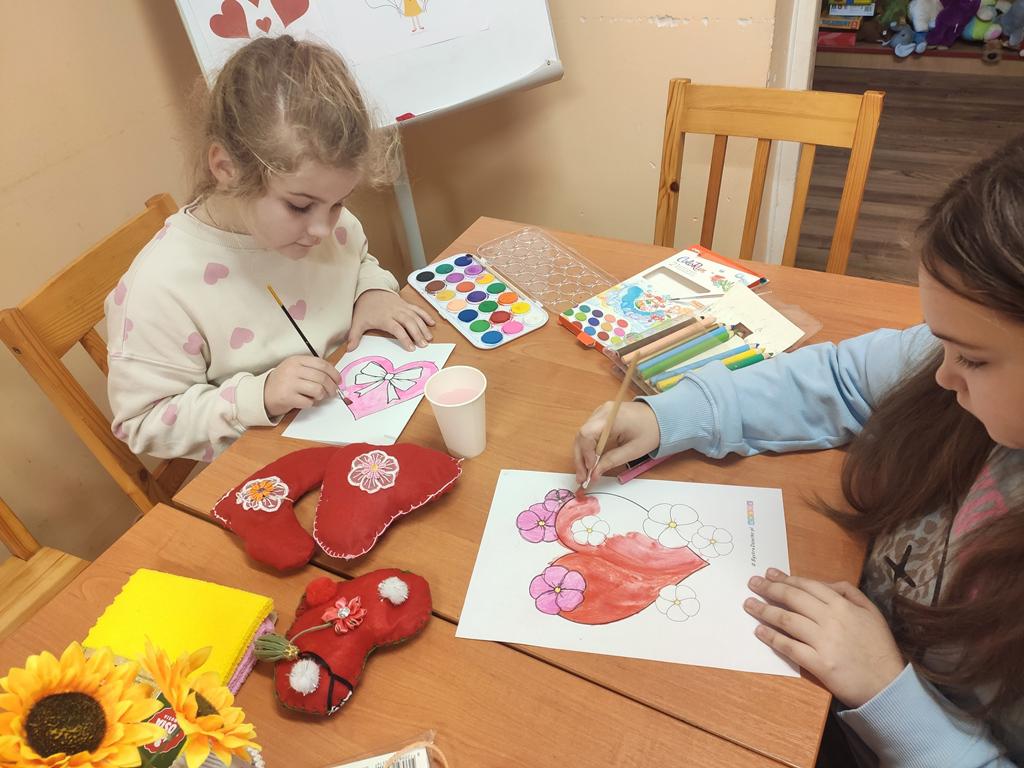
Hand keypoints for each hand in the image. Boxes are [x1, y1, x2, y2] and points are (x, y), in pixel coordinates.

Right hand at [264, 355, 340, 417]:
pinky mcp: (287, 397)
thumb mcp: (295, 369)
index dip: (334, 373)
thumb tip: (334, 378)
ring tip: (317, 397)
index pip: (322, 364)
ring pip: (318, 390)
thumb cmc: (283, 382)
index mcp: (296, 360)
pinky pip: (308, 402)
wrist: (262, 393)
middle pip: (322, 378)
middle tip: (333, 393)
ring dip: (321, 396)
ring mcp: (289, 383)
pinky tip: (305, 401)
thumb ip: (312, 370)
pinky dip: (310, 404)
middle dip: (332, 387)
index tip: (338, 381)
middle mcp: (292, 370)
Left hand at [350, 290, 434, 350]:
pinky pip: (418, 309)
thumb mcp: (358, 322)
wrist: (370, 290)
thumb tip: (349, 349)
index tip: (411, 348)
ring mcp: (402, 307)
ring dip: (423, 327)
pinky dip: (425, 316)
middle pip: (409, 323)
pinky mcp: (406, 304)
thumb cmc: (365, 309)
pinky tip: (432, 323)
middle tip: (424, 345)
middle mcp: (395, 312)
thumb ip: (354, 336)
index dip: (405, 338)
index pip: (397, 329)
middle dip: (418, 334)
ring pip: (416, 317)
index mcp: (385, 318)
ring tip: (429, 338)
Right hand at [574, 401, 659, 483]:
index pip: (587, 434)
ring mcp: (600, 413)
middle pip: (581, 435)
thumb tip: (594, 474)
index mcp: (612, 417)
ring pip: (582, 436)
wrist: (661, 418)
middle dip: (580, 458)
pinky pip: (589, 434)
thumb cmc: (650, 432)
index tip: (590, 470)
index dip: (585, 454)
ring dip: (582, 455)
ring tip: (585, 473)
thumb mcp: (633, 450)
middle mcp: (602, 412)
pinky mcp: (601, 418)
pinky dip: (587, 448)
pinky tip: (589, 462)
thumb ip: (611, 461)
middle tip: (582, 478)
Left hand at [744, 568, 904, 708]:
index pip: (807, 586)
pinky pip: (789, 647)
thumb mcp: (871, 612)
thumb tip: (822, 584)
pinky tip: (759, 631)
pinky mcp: (818, 663)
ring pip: (787, 620)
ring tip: (749, 604)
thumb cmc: (878, 647)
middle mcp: (831, 619)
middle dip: (769, 589)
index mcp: (843, 605)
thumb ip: (848, 593)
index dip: (786, 579)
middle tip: (752, 583)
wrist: (888, 685)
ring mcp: (824, 642)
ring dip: (764, 610)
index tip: (769, 573)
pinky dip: (771, 637)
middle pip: (793, 599)